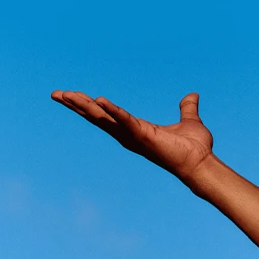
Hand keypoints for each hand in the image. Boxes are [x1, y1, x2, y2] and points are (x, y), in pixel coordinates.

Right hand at [51, 90, 213, 185]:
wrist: (203, 164)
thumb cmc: (194, 148)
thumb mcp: (188, 121)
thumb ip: (186, 109)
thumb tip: (192, 96)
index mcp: (134, 129)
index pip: (105, 115)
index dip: (88, 105)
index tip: (71, 95)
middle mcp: (128, 135)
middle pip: (96, 116)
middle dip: (76, 105)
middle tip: (56, 94)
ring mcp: (134, 136)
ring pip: (103, 118)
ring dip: (84, 106)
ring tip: (66, 94)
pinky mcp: (144, 136)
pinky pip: (125, 120)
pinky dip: (113, 111)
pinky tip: (99, 100)